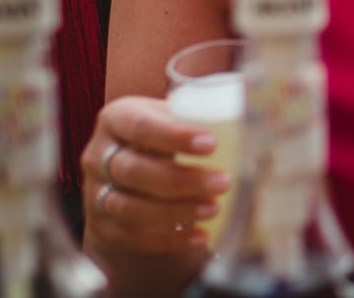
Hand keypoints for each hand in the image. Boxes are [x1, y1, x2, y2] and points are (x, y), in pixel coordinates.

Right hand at [80, 96, 226, 255]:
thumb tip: (259, 112)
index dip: (174, 136)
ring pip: (129, 207)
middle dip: (181, 180)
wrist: (128, 168)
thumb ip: (200, 113)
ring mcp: (95, 192)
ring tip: (214, 208)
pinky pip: (131, 237)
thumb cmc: (162, 134)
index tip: (212, 144)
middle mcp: (98, 154)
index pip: (141, 126)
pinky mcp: (101, 225)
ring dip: (175, 211)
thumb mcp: (171, 115)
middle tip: (223, 182)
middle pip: (133, 171)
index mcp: (117, 118)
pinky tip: (199, 235)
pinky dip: (167, 240)